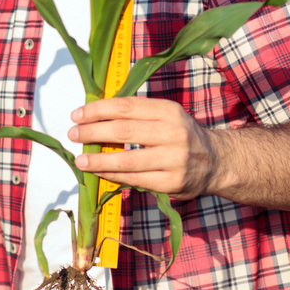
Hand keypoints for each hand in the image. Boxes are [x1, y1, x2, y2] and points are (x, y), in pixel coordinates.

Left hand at [68, 97, 219, 198]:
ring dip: (99, 160)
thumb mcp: (165, 115)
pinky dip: (112, 175)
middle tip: (73, 134)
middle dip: (93, 132)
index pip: (125, 107)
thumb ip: (135, 114)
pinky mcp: (172, 182)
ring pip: (128, 159)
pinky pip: (135, 179)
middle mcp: (174, 133)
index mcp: (169, 111)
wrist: (217, 162)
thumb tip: (93, 115)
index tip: (77, 115)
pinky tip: (98, 172)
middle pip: (124, 130)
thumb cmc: (180, 135)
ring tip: (80, 159)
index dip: (97, 110)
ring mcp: (175, 159)